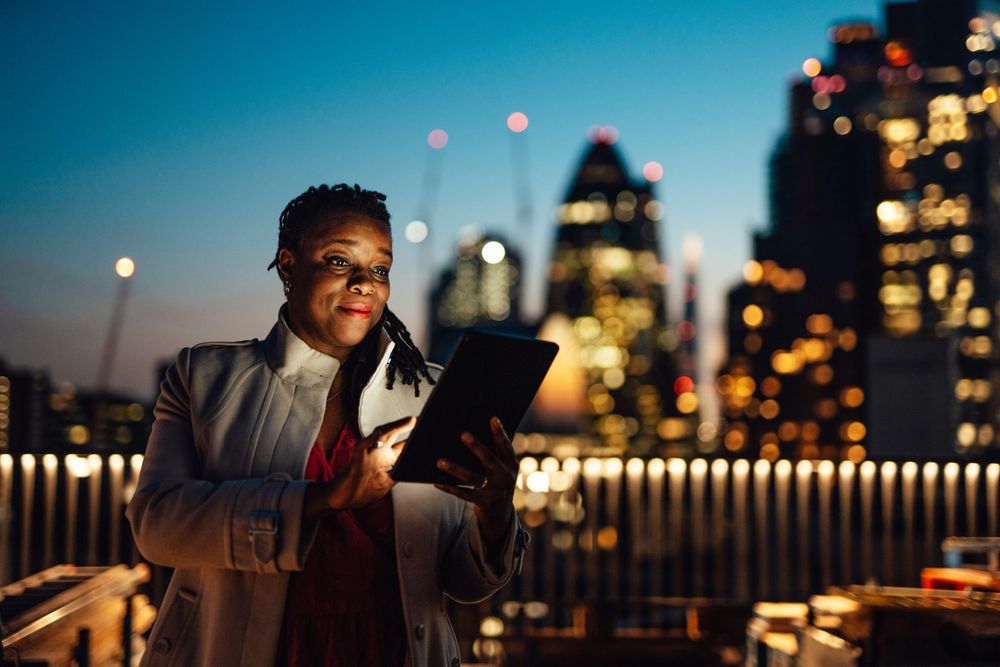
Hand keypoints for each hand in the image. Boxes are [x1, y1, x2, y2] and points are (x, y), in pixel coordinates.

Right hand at [304, 416, 414, 520]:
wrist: (340, 500)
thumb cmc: (360, 491)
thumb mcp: (386, 484)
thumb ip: (398, 474)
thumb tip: (414, 470)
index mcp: (385, 459)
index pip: (403, 444)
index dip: (415, 437)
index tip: (428, 430)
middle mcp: (377, 453)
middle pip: (394, 434)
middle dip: (408, 426)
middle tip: (422, 418)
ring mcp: (366, 455)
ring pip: (380, 435)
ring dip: (394, 427)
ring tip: (409, 420)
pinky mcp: (355, 461)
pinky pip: (360, 448)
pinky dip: (368, 440)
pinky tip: (376, 434)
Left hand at [434, 416, 515, 545]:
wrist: (501, 512)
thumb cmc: (495, 480)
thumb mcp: (501, 467)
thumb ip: (494, 453)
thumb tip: (472, 431)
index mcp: (510, 464)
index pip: (505, 446)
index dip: (500, 432)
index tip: (493, 418)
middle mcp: (505, 477)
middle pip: (489, 459)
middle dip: (477, 447)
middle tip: (463, 434)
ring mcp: (495, 491)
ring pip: (473, 478)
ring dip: (455, 469)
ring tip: (440, 461)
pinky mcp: (483, 502)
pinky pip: (464, 494)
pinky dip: (450, 488)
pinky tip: (437, 481)